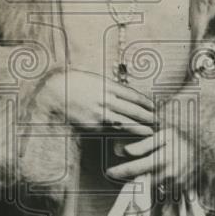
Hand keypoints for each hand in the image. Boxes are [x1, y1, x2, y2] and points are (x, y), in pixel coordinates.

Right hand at [40, 70, 154, 136]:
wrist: (53, 93)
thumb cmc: (72, 83)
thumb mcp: (93, 79)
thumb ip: (109, 87)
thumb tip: (123, 94)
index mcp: (107, 85)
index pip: (133, 95)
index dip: (146, 102)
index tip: (155, 107)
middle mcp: (106, 99)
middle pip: (133, 109)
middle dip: (148, 116)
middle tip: (161, 121)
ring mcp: (100, 113)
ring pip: (126, 121)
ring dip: (140, 127)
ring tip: (152, 132)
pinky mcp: (93, 125)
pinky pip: (112, 129)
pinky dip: (123, 133)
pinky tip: (130, 136)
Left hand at [106, 125, 194, 190]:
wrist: (207, 150)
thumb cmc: (183, 139)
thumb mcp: (165, 135)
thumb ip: (145, 144)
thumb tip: (126, 151)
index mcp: (162, 159)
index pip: (135, 168)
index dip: (119, 171)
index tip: (109, 171)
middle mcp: (168, 174)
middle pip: (141, 182)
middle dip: (129, 180)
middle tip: (117, 175)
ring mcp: (175, 184)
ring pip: (152, 188)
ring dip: (142, 184)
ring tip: (139, 175)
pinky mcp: (181, 190)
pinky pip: (163, 191)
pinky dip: (156, 186)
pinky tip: (154, 178)